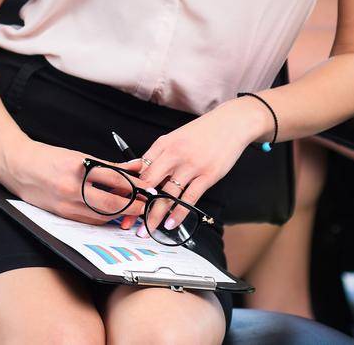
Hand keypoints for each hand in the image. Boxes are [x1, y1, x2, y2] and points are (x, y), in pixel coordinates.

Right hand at [0, 139, 141, 225]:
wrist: (17, 166)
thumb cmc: (47, 157)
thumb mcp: (78, 155)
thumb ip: (106, 165)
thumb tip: (132, 167)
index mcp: (78, 168)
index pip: (115, 180)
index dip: (135, 186)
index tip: (148, 188)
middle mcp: (72, 188)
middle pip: (111, 203)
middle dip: (133, 206)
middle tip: (147, 205)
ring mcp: (66, 204)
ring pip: (101, 216)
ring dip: (120, 215)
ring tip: (133, 211)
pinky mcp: (62, 214)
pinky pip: (89, 220)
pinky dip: (103, 219)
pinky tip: (112, 215)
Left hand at [137, 99, 266, 233]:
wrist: (231, 123)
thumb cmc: (202, 132)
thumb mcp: (175, 137)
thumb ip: (158, 154)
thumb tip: (139, 170)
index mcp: (164, 144)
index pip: (140, 168)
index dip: (129, 187)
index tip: (121, 201)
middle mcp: (175, 154)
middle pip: (150, 183)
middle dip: (137, 204)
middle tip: (128, 221)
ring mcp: (192, 165)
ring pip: (168, 195)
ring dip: (156, 215)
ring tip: (148, 229)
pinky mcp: (208, 175)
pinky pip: (189, 198)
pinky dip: (179, 213)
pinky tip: (171, 224)